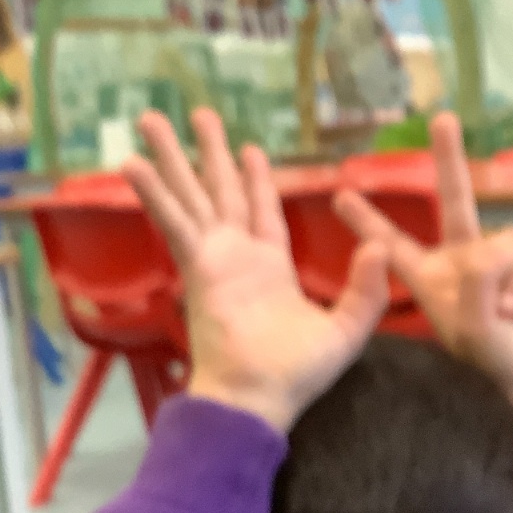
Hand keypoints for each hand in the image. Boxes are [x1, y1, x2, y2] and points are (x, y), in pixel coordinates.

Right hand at [124, 108, 388, 432]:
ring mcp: (213, 258)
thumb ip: (365, 289)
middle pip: (220, 191)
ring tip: (151, 119)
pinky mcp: (196, 266)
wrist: (257, 398)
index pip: (262, 210)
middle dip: (208, 153)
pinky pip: (174, 222)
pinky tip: (132, 165)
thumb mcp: (347, 329)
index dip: (255, 179)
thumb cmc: (298, 373)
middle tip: (196, 114)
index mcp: (270, 266)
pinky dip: (154, 193)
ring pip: (190, 195)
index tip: (247, 148)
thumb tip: (381, 247)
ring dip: (171, 158)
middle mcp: (237, 255)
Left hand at [333, 112, 512, 435]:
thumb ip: (479, 281)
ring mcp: (500, 260)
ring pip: (508, 243)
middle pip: (454, 200)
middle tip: (442, 118)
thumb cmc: (493, 363)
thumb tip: (495, 245)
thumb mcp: (473, 328)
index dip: (368, 221)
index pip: (393, 244)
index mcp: (431, 279)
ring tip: (510, 320)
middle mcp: (463, 261)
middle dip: (449, 158)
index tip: (340, 193)